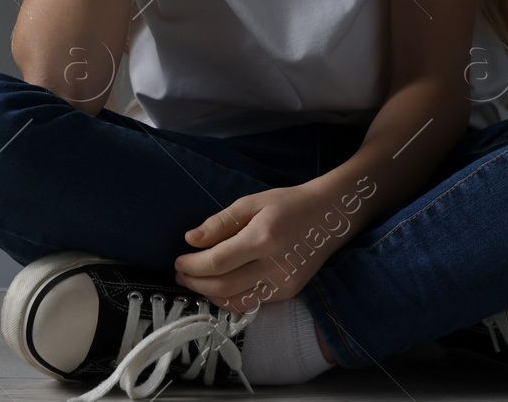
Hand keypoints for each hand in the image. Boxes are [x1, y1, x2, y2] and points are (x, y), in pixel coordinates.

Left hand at [173, 183, 351, 314]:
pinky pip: (251, 304)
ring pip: (234, 303)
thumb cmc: (288, 204)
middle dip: (195, 282)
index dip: (192, 265)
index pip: (217, 263)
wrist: (329, 216)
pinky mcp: (288, 293)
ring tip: (195, 281)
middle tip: (181, 273)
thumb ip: (220, 223)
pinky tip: (218, 287)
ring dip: (208, 295)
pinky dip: (229, 299)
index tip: (178, 260)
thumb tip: (191, 240)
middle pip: (222, 287)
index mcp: (263, 239)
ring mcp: (283, 285)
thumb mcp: (252, 202)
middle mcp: (274, 267)